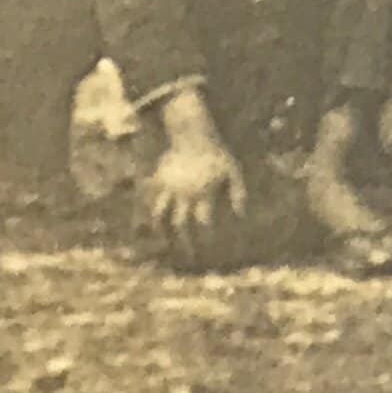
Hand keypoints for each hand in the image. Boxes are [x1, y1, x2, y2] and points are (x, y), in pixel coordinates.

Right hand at [147, 137, 247, 261]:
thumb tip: (241, 216)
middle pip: (181, 225)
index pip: (203, 223)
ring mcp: (169, 187)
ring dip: (162, 233)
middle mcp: (184, 193)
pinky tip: (151, 228)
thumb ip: (238, 192)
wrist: (193, 132)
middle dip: (183, 244)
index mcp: (203, 192)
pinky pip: (151, 200)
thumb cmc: (216, 154)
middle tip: (188, 260)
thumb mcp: (232, 170)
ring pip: (160, 215)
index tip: (209, 252)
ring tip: (164, 247)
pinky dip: (150, 214)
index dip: (206, 239)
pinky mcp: (159, 180)